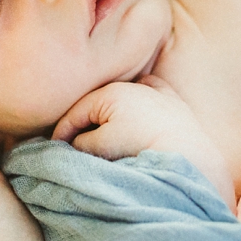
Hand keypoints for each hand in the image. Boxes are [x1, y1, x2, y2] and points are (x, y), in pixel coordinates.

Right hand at [52, 76, 235, 206]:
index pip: (75, 113)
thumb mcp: (100, 147)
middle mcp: (133, 86)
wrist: (188, 153)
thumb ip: (80, 142)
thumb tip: (75, 142)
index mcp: (110, 93)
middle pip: (98, 105)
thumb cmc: (141, 148)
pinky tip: (140, 107)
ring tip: (103, 132)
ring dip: (111, 113)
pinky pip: (154, 94)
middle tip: (73, 145)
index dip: (60, 132)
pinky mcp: (176, 104)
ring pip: (125, 97)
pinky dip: (142, 101)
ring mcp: (157, 93)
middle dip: (83, 123)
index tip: (52, 149)